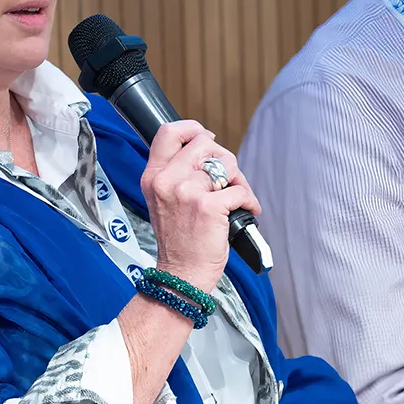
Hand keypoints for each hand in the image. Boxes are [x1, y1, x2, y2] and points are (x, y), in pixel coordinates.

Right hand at [140, 120, 261, 292]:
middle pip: (205, 143)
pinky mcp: (208, 206)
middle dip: (224, 158)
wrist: (181, 274)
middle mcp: (166, 180)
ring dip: (239, 180)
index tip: (208, 140)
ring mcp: (186, 192)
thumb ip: (176, 173)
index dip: (193, 129)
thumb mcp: (163, 200)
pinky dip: (250, 201)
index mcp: (153, 176)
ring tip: (236, 198)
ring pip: (227, 164)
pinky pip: (240, 190)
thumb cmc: (179, 240)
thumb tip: (208, 149)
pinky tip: (246, 211)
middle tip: (228, 179)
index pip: (169, 132)